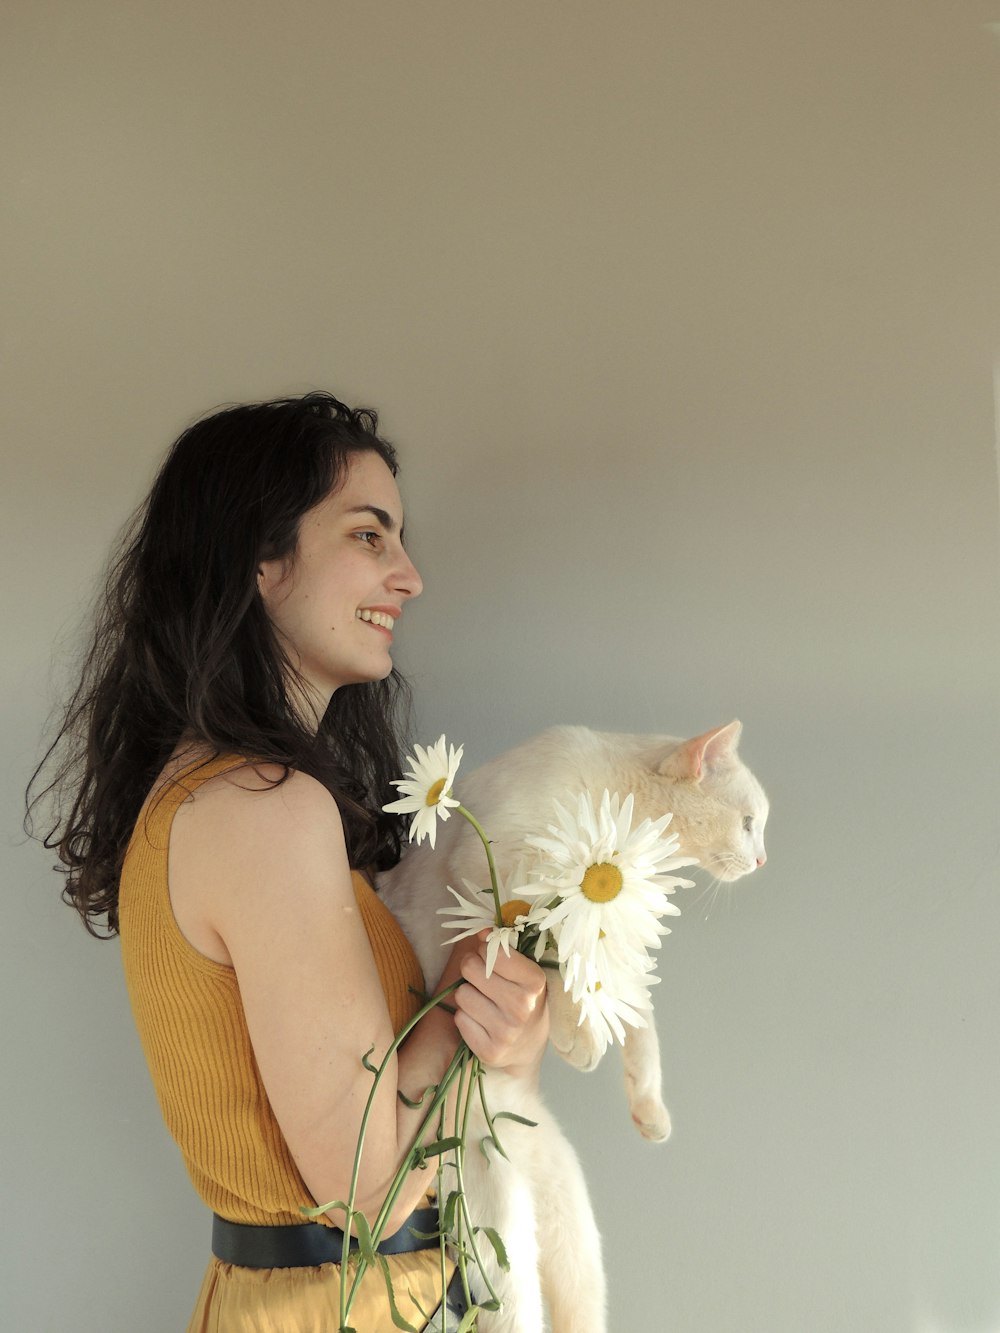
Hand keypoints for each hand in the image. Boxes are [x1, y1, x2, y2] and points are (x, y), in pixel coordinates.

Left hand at [450, 930, 548, 1079]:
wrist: (528, 1047)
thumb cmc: (524, 998)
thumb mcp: (524, 970)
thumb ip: (504, 947)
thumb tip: (481, 930)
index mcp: (534, 982)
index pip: (492, 951)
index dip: (486, 950)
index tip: (493, 958)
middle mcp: (522, 1007)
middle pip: (470, 968)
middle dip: (472, 968)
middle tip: (483, 977)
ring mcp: (505, 1032)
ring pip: (461, 994)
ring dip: (469, 994)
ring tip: (485, 1001)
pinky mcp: (489, 1051)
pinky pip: (459, 1018)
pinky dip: (466, 1017)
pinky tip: (482, 1021)